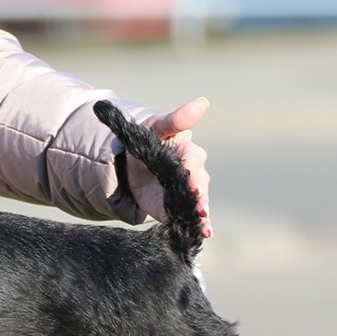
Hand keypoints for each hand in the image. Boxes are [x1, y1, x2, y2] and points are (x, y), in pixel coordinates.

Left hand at [126, 97, 211, 237]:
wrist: (132, 161)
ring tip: (203, 224)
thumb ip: (176, 119)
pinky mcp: (177, 207)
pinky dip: (198, 225)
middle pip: (199, 185)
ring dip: (201, 213)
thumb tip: (202, 102)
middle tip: (199, 206)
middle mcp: (193, 172)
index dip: (194, 173)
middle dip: (199, 196)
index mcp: (187, 151)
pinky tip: (204, 233)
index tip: (194, 184)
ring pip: (198, 202)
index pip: (193, 162)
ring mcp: (186, 192)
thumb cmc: (148, 138)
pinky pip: (190, 216)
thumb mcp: (157, 127)